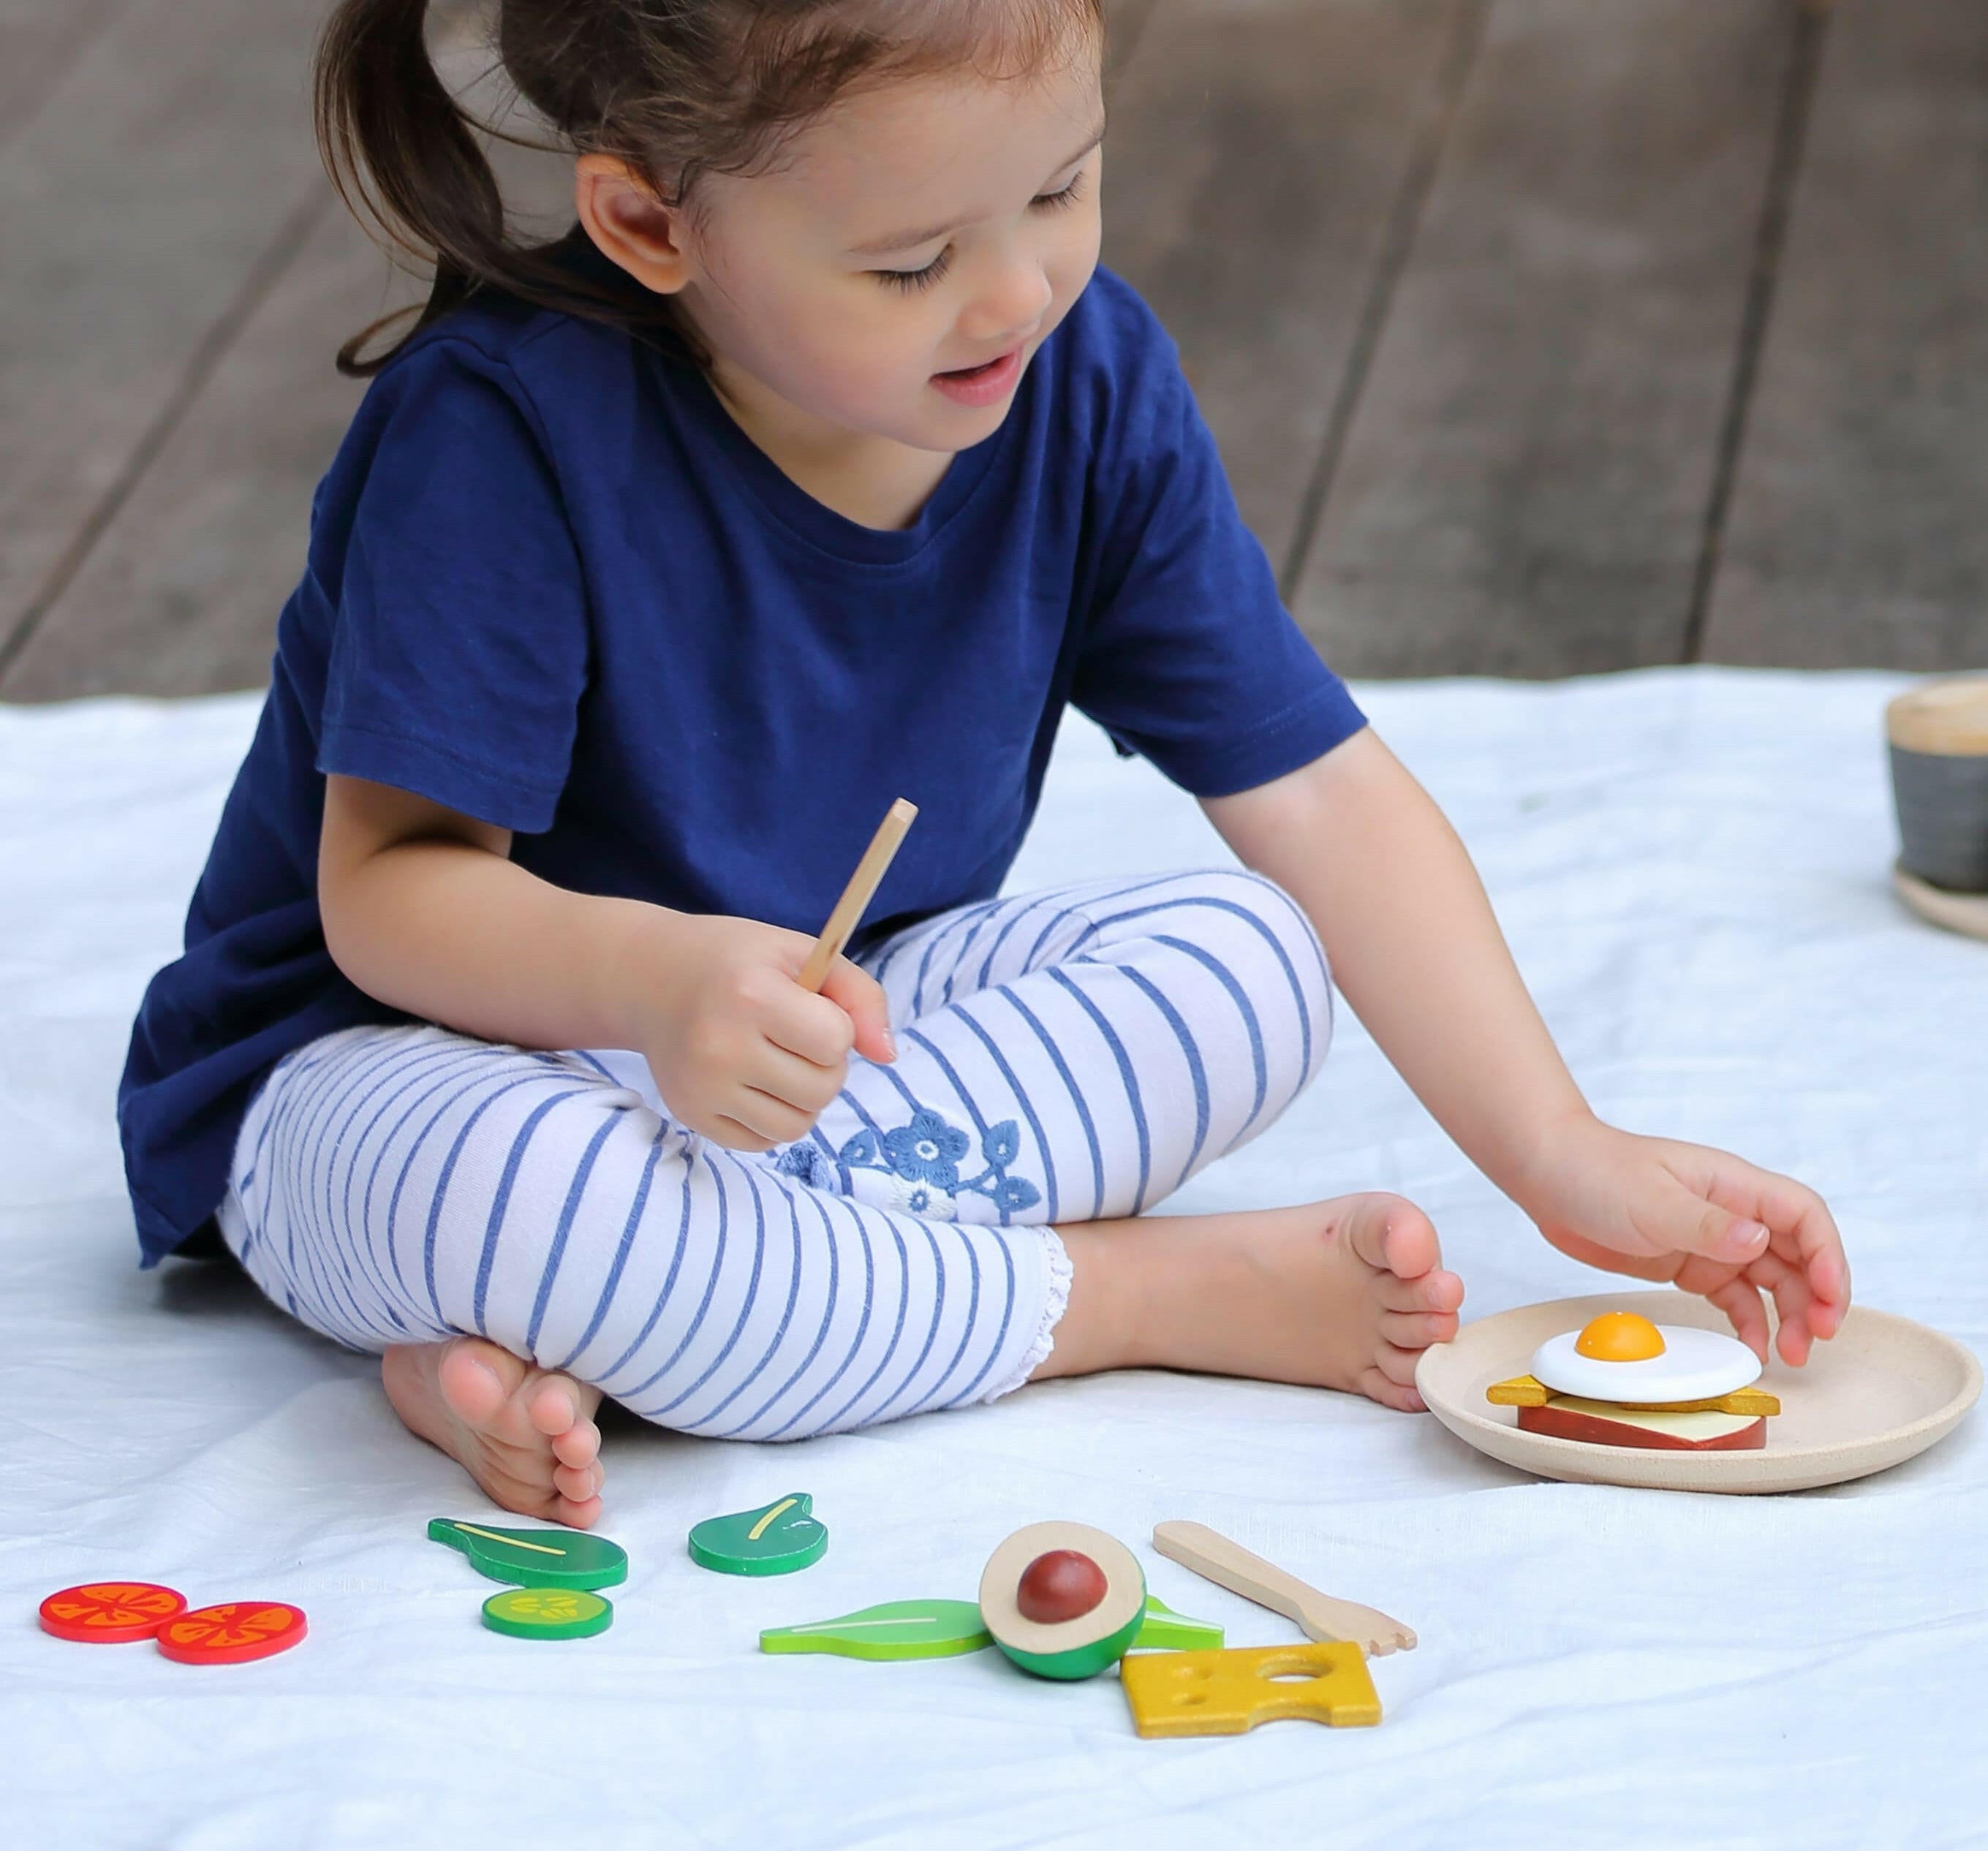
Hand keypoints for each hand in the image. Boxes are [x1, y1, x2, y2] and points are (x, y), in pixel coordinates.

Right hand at [627, 911, 893, 1150]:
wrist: (651, 978)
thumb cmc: (739, 963)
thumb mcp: (802, 954)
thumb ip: (860, 996)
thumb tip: (889, 1056)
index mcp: (750, 995)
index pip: (836, 1041)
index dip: (836, 1026)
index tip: (808, 1008)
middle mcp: (720, 1047)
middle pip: (822, 1088)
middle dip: (825, 1064)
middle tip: (793, 1035)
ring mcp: (701, 1087)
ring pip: (797, 1125)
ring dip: (803, 1098)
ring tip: (777, 1061)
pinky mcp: (690, 1115)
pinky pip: (763, 1142)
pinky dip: (771, 1118)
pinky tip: (752, 1082)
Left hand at [1514, 1115, 1849, 1365]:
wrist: (1547, 1176)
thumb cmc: (1596, 1172)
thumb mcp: (1651, 1201)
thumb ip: (1705, 1225)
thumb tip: (1760, 1241)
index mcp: (1732, 1184)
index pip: (1802, 1216)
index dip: (1827, 1255)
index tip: (1831, 1297)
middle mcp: (1731, 1211)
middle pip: (1797, 1254)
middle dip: (1818, 1296)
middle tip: (1819, 1339)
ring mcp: (1712, 1240)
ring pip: (1772, 1280)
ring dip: (1790, 1315)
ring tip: (1791, 1354)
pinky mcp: (1689, 1264)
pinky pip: (1734, 1297)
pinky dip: (1750, 1323)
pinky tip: (1753, 1348)